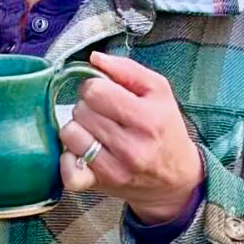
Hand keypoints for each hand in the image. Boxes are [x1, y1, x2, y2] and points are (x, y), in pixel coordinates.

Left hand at [58, 50, 204, 223]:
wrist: (176, 177)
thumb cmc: (165, 128)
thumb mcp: (158, 92)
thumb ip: (127, 70)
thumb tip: (94, 58)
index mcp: (148, 118)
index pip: (96, 91)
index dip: (94, 87)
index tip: (104, 94)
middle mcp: (131, 147)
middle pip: (81, 111)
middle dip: (87, 107)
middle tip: (103, 115)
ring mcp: (114, 169)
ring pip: (69, 134)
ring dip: (77, 129)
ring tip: (94, 132)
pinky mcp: (98, 185)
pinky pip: (67, 171)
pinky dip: (67, 159)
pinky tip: (80, 153)